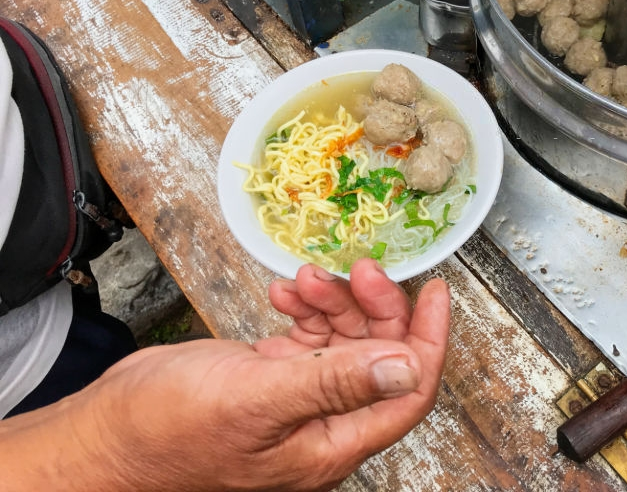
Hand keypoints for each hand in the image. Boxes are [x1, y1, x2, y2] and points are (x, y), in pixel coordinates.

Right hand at [2, 259, 449, 491]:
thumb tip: (407, 367)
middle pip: (378, 354)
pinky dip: (304, 308)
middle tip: (357, 267)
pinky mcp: (270, 377)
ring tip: (307, 277)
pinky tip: (285, 291)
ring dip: (333, 300)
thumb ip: (336, 383)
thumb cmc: (168, 432)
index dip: (428, 339)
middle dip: (373, 306)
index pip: (408, 390)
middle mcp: (322, 422)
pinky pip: (308, 336)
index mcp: (331, 441)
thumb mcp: (259, 399)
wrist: (107, 436)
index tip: (436, 291)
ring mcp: (297, 399)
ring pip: (343, 340)